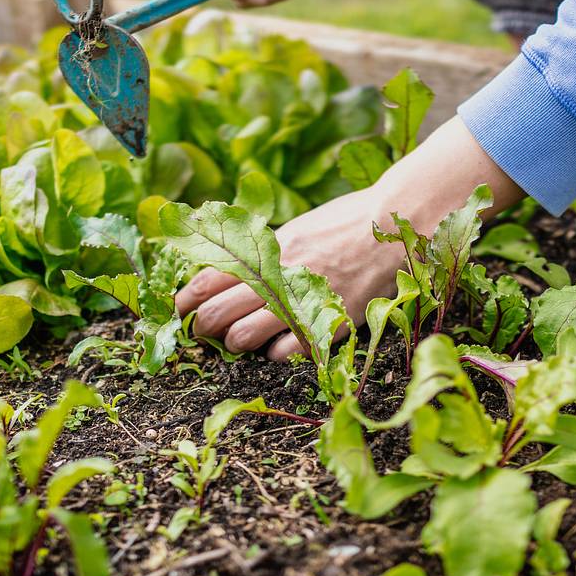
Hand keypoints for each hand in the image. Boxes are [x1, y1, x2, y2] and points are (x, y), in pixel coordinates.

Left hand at [174, 116, 526, 359]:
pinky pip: (286, 352)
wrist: (395, 222)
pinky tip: (277, 348)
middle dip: (203, 326)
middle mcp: (278, 273)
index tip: (179, 307)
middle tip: (201, 332)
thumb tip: (230, 268)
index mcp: (268, 248)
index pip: (209, 276)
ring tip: (237, 341)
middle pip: (218, 311)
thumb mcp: (298, 228)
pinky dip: (275, 354)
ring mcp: (302, 298)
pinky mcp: (329, 320)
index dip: (187, 297)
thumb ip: (266, 250)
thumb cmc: (347, 223)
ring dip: (235, 342)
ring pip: (244, 336)